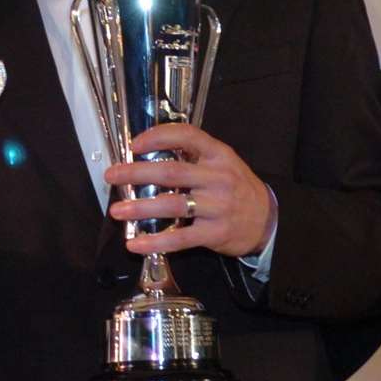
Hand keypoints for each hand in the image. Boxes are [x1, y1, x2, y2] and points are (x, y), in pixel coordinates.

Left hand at [104, 123, 274, 258]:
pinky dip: (155, 242)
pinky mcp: (215, 233)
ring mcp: (217, 206)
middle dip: (136, 173)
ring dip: (140, 208)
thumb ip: (193, 157)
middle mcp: (218, 178)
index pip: (187, 136)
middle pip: (172, 172)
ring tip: (117, 211)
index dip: (158, 137)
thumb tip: (149, 153)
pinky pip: (180, 239)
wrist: (268, 220)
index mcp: (218, 155)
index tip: (133, 144)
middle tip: (112, 176)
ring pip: (172, 205)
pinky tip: (135, 243)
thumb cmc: (235, 187)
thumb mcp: (222, 163)